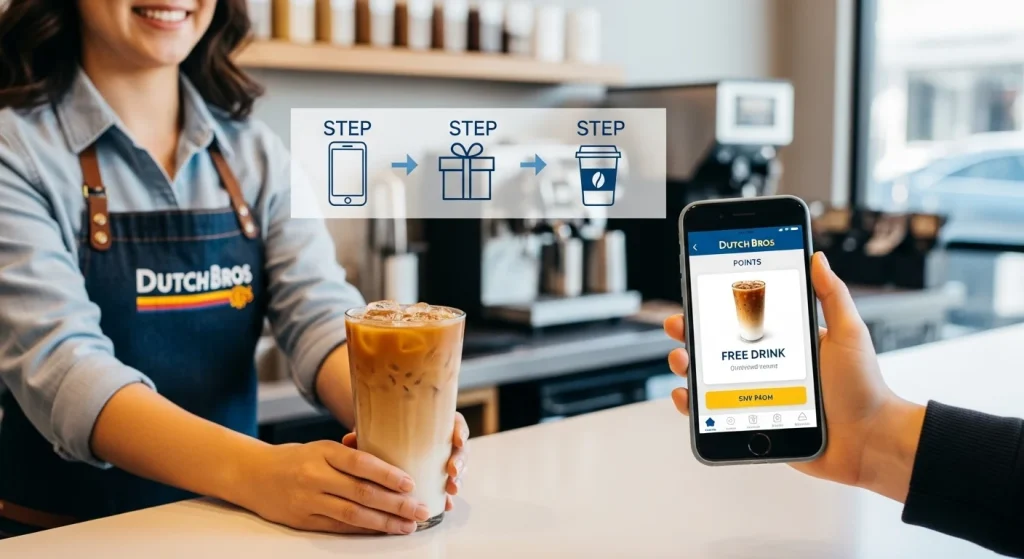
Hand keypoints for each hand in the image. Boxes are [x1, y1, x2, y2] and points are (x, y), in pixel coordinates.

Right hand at [237, 440, 428, 534]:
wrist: (254, 475)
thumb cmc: (297, 458)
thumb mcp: (322, 447)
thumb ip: (351, 455)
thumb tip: (392, 465)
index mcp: (323, 451)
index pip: (361, 463)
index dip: (388, 475)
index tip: (411, 483)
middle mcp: (315, 476)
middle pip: (362, 492)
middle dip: (396, 504)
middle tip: (421, 510)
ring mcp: (309, 500)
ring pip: (353, 514)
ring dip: (384, 522)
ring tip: (407, 525)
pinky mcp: (304, 521)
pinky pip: (340, 527)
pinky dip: (364, 529)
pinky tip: (383, 530)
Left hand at [343, 411, 469, 511]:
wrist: (386, 440)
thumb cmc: (385, 432)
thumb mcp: (379, 428)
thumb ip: (367, 433)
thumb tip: (349, 440)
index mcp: (435, 422)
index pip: (455, 422)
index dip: (459, 431)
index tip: (457, 440)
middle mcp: (443, 440)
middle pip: (460, 448)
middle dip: (460, 461)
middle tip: (452, 471)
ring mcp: (443, 459)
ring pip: (458, 468)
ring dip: (458, 479)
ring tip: (451, 489)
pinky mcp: (438, 476)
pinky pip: (448, 485)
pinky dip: (447, 495)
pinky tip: (446, 504)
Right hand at [664, 252, 924, 500]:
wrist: (869, 440)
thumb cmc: (864, 387)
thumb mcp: (849, 333)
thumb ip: (832, 295)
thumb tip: (817, 257)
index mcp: (785, 342)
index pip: (743, 319)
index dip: (716, 307)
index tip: (697, 294)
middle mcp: (767, 367)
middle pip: (718, 346)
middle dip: (691, 332)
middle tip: (679, 325)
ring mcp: (757, 395)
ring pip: (709, 378)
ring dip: (687, 365)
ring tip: (682, 359)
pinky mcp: (752, 423)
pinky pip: (714, 415)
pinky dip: (692, 408)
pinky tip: (686, 397)